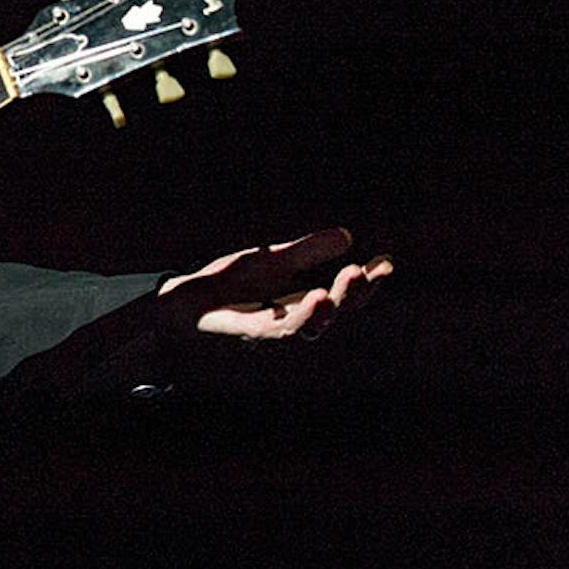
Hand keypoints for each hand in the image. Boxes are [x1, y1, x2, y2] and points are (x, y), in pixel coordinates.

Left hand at [157, 227, 392, 340]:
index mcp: (301, 302)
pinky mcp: (247, 332)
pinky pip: (277, 330)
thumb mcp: (272, 260)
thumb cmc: (227, 285)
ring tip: (333, 292)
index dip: (366, 282)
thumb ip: (305, 251)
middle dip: (351, 294)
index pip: (342, 295)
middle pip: (331, 312)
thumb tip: (345, 236)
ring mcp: (271, 329)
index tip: (385, 261)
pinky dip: (297, 318)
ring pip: (306, 327)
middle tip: (363, 271)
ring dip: (323, 311)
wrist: (183, 302)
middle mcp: (292, 319)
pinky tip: (311, 300)